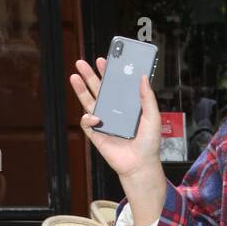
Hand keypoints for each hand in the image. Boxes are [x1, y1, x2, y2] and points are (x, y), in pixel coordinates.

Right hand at [70, 56, 161, 180]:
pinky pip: (87, 122)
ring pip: (89, 102)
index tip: (104, 60)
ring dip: (80, 89)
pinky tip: (95, 117)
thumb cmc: (149, 143)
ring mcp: (104, 122)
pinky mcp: (96, 134)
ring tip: (74, 76)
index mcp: (126, 105)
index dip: (109, 73)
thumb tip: (143, 77)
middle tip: (81, 63)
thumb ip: (147, 98)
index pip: (115, 85)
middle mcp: (113, 111)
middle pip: (98, 90)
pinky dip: (88, 118)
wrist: (140, 164)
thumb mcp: (152, 117)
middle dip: (89, 76)